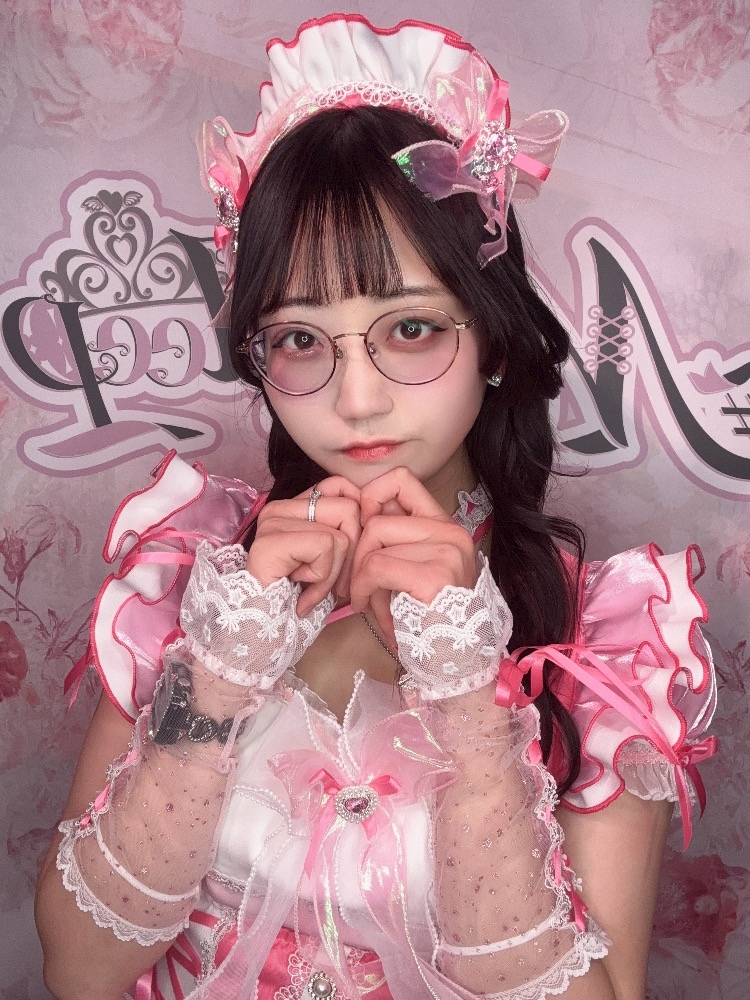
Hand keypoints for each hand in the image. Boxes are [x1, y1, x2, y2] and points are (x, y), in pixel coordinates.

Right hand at [245, 477, 361, 616]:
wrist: (263, 627)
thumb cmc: (300, 594)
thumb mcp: (329, 559)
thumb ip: (345, 533)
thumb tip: (374, 517)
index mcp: (293, 506)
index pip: (341, 485)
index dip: (359, 516)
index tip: (353, 552)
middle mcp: (279, 507)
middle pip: (349, 509)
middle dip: (351, 554)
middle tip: (335, 583)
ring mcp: (273, 521)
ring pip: (340, 534)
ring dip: (334, 572)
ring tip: (313, 585)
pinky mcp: (272, 540)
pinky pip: (325, 547)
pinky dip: (322, 577)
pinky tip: (301, 587)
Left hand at [350, 468, 477, 643]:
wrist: (450, 661)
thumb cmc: (423, 619)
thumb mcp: (408, 570)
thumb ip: (390, 542)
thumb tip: (357, 516)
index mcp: (445, 527)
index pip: (401, 480)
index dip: (371, 497)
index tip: (362, 529)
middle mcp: (451, 533)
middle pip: (378, 519)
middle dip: (358, 552)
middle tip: (357, 582)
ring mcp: (447, 552)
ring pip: (374, 540)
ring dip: (360, 575)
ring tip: (366, 598)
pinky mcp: (434, 575)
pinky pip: (377, 566)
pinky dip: (363, 587)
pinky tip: (367, 606)